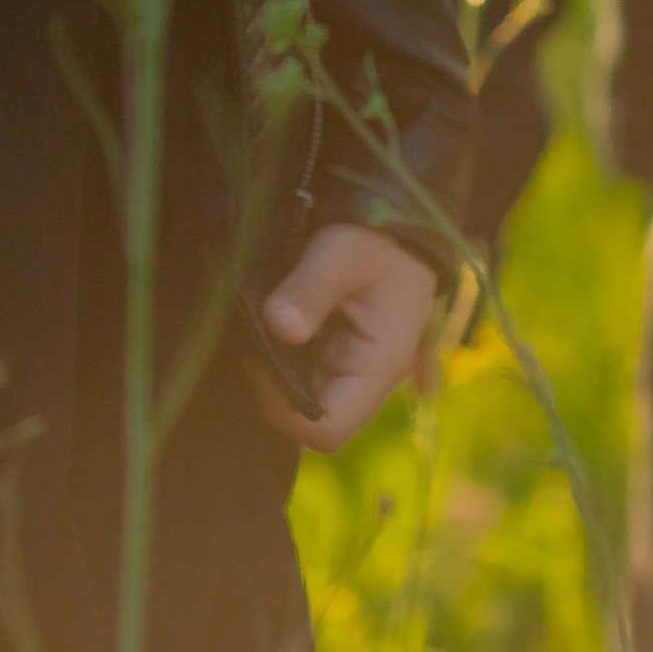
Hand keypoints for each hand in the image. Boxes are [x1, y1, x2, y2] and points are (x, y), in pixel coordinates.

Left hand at [254, 223, 437, 452]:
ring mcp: (350, 369)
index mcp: (378, 369)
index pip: (328, 431)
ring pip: (301, 397)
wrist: (398, 220)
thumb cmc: (377, 238)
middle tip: (254, 338)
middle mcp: (366, 379)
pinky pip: (302, 373)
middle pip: (309, 419)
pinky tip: (272, 322)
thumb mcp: (343, 252)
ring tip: (260, 326)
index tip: (260, 361)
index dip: (284, 409)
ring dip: (273, 370)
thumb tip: (278, 326)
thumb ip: (311, 289)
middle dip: (272, 386)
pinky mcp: (336, 354)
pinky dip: (280, 355)